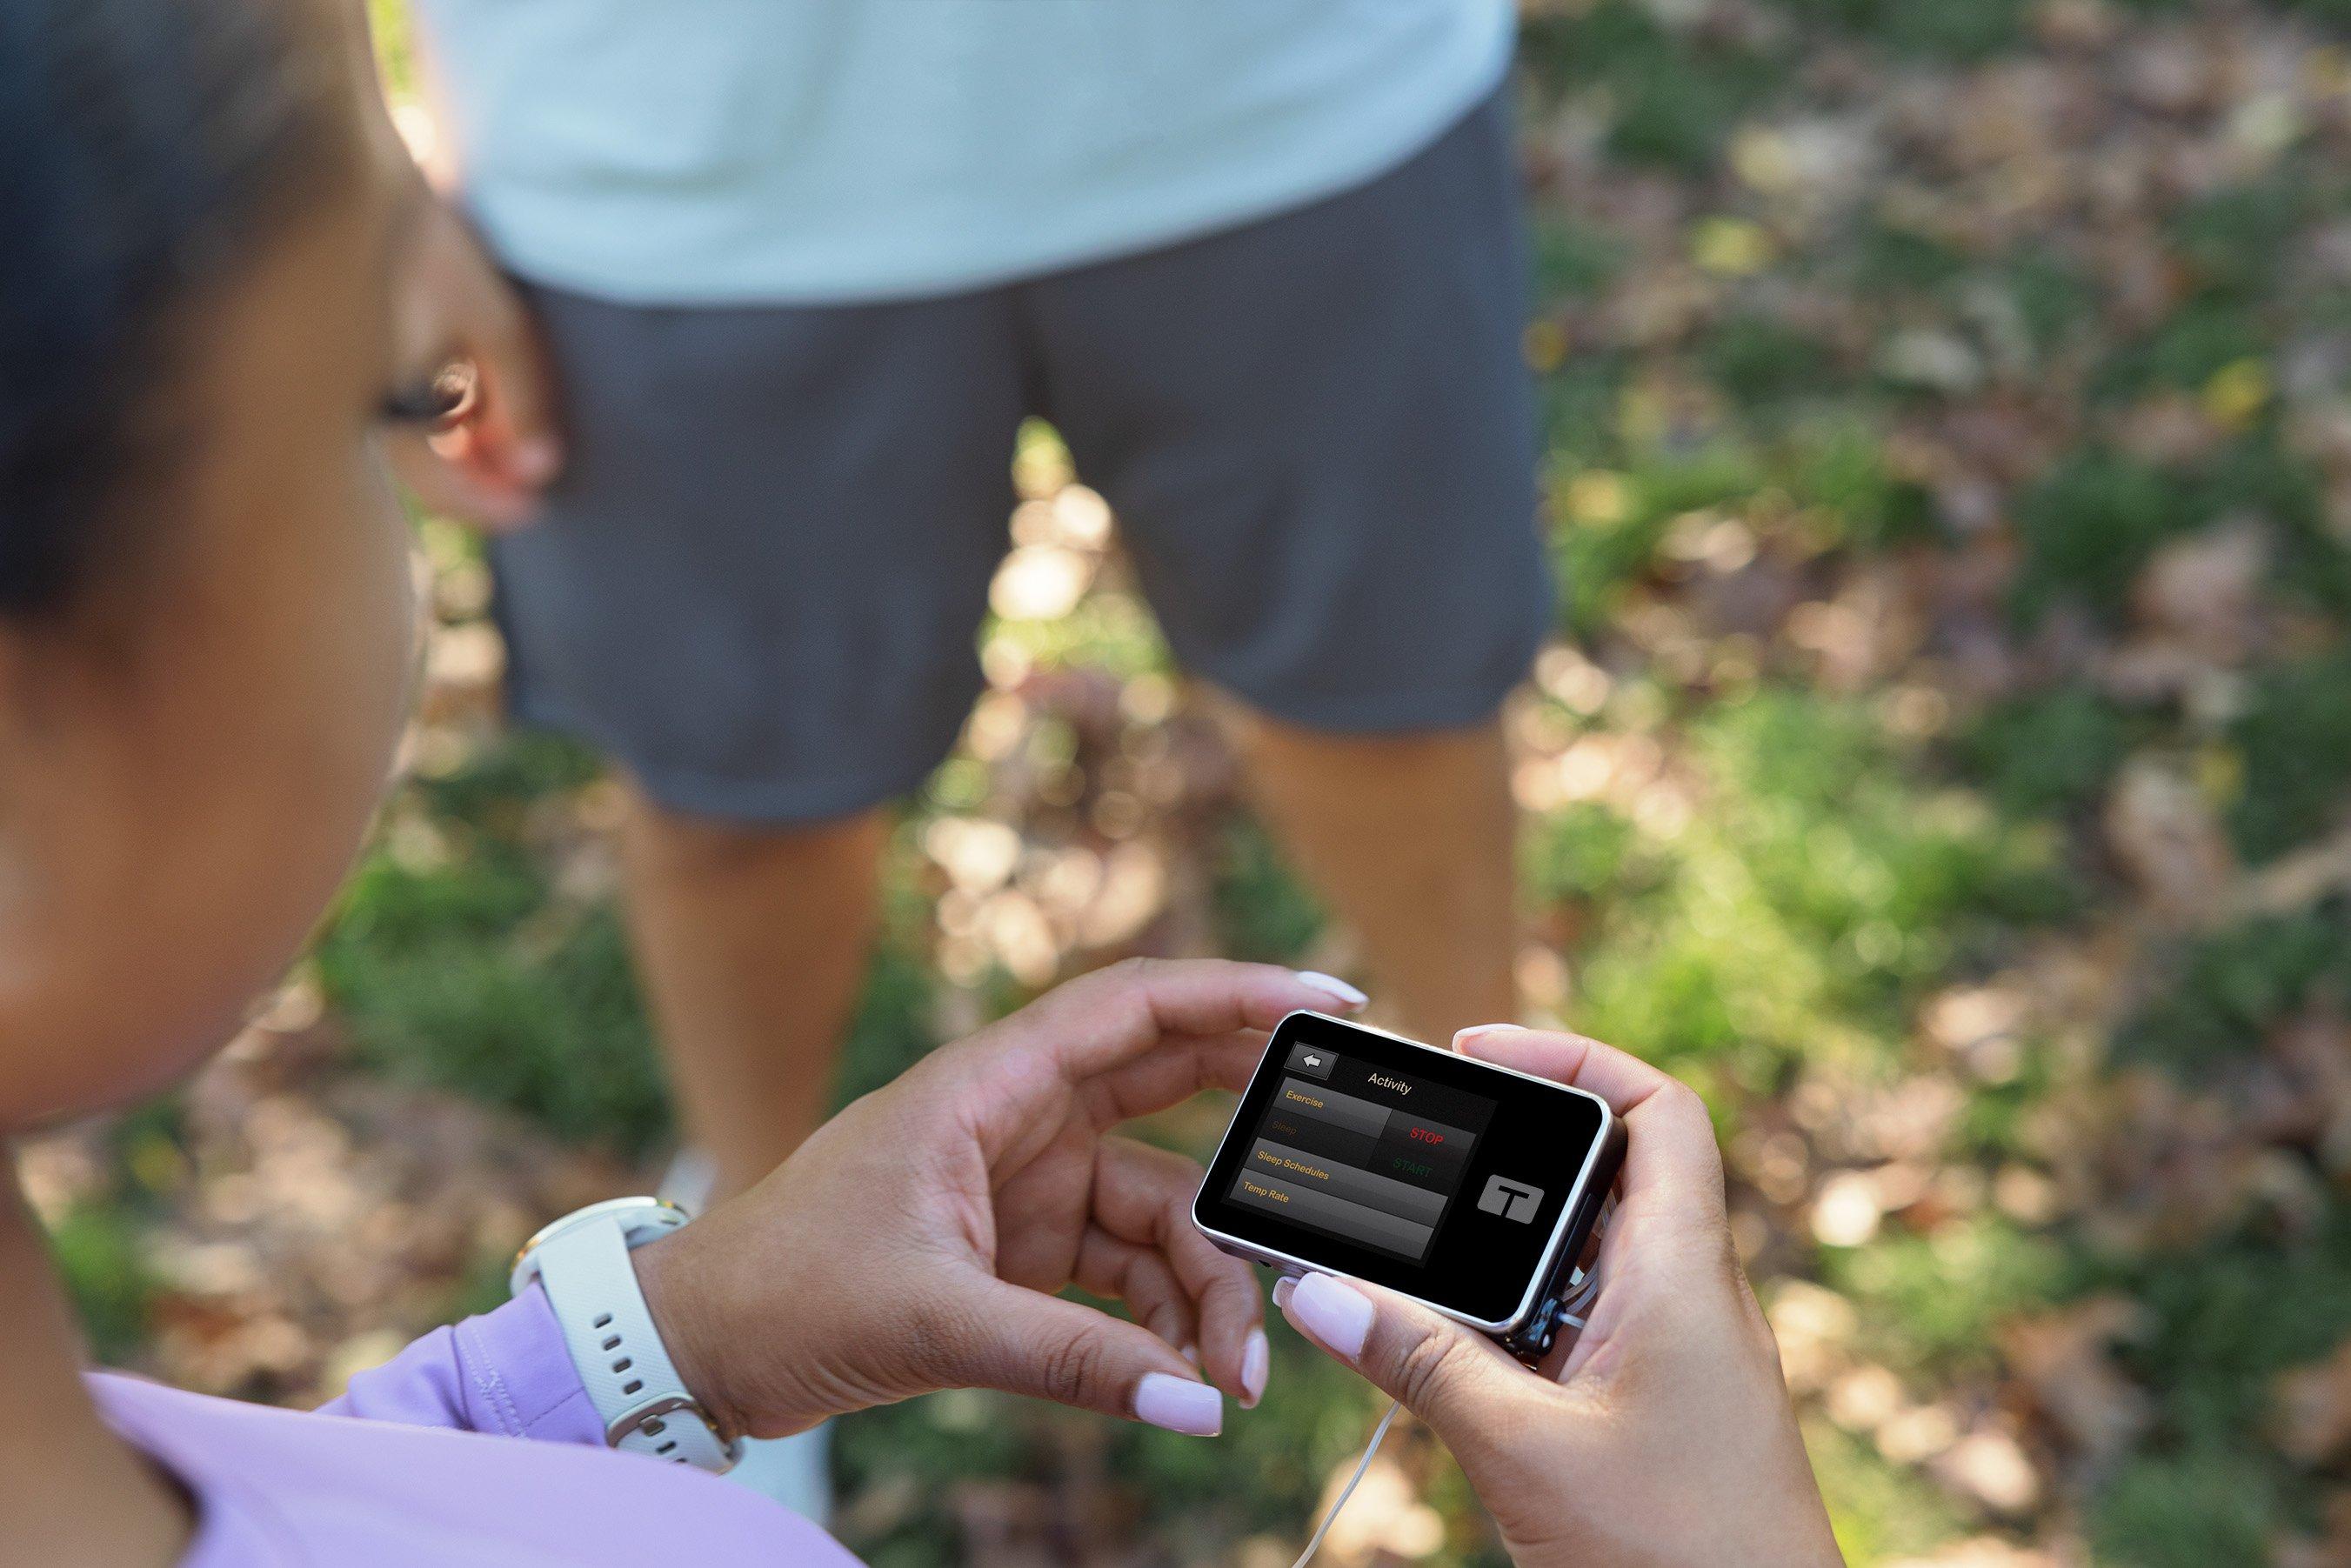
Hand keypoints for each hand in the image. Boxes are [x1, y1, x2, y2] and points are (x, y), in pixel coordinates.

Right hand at [384, 194, 560, 528]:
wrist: (355, 180)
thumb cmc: (426, 247)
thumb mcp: (491, 321)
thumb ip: (520, 399)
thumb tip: (541, 467)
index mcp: (379, 408)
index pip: (440, 487)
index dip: (494, 505)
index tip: (539, 508)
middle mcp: (356, 408)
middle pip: (429, 470)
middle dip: (486, 476)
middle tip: (536, 473)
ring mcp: (353, 386)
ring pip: (419, 440)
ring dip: (469, 446)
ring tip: (519, 433)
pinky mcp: (357, 361)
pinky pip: (404, 407)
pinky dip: (446, 413)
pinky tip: (480, 399)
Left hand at [633, 959, 1371, 1439]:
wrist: (702, 1345)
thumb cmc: (785, 1290)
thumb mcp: (933, 1320)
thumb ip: (1074, 1361)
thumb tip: (1200, 1407)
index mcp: (987, 1086)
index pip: (1135, 1008)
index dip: (1237, 993)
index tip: (1328, 1002)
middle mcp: (1018, 1118)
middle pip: (1171, 1089)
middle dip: (1259, 1126)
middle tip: (1344, 1155)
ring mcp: (1027, 1184)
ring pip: (1161, 1208)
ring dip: (1206, 1285)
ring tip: (1231, 1375)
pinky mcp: (1023, 1249)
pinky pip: (1127, 1271)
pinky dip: (1164, 1321)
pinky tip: (1186, 1380)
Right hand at [1277, 1026, 1842, 1567]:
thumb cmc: (1685, 1561)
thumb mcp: (1528, 1454)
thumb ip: (1420, 1364)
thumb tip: (1317, 1290)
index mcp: (1683, 1274)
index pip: (1657, 1110)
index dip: (1575, 1057)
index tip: (1478, 1051)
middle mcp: (1684, 1295)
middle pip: (1592, 1176)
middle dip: (1493, 1174)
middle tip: (1403, 1176)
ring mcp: (1669, 1353)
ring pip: (1569, 1260)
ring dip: (1490, 1266)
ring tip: (1408, 1282)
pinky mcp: (1647, 1406)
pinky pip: (1567, 1329)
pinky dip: (1504, 1330)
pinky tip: (1449, 1362)